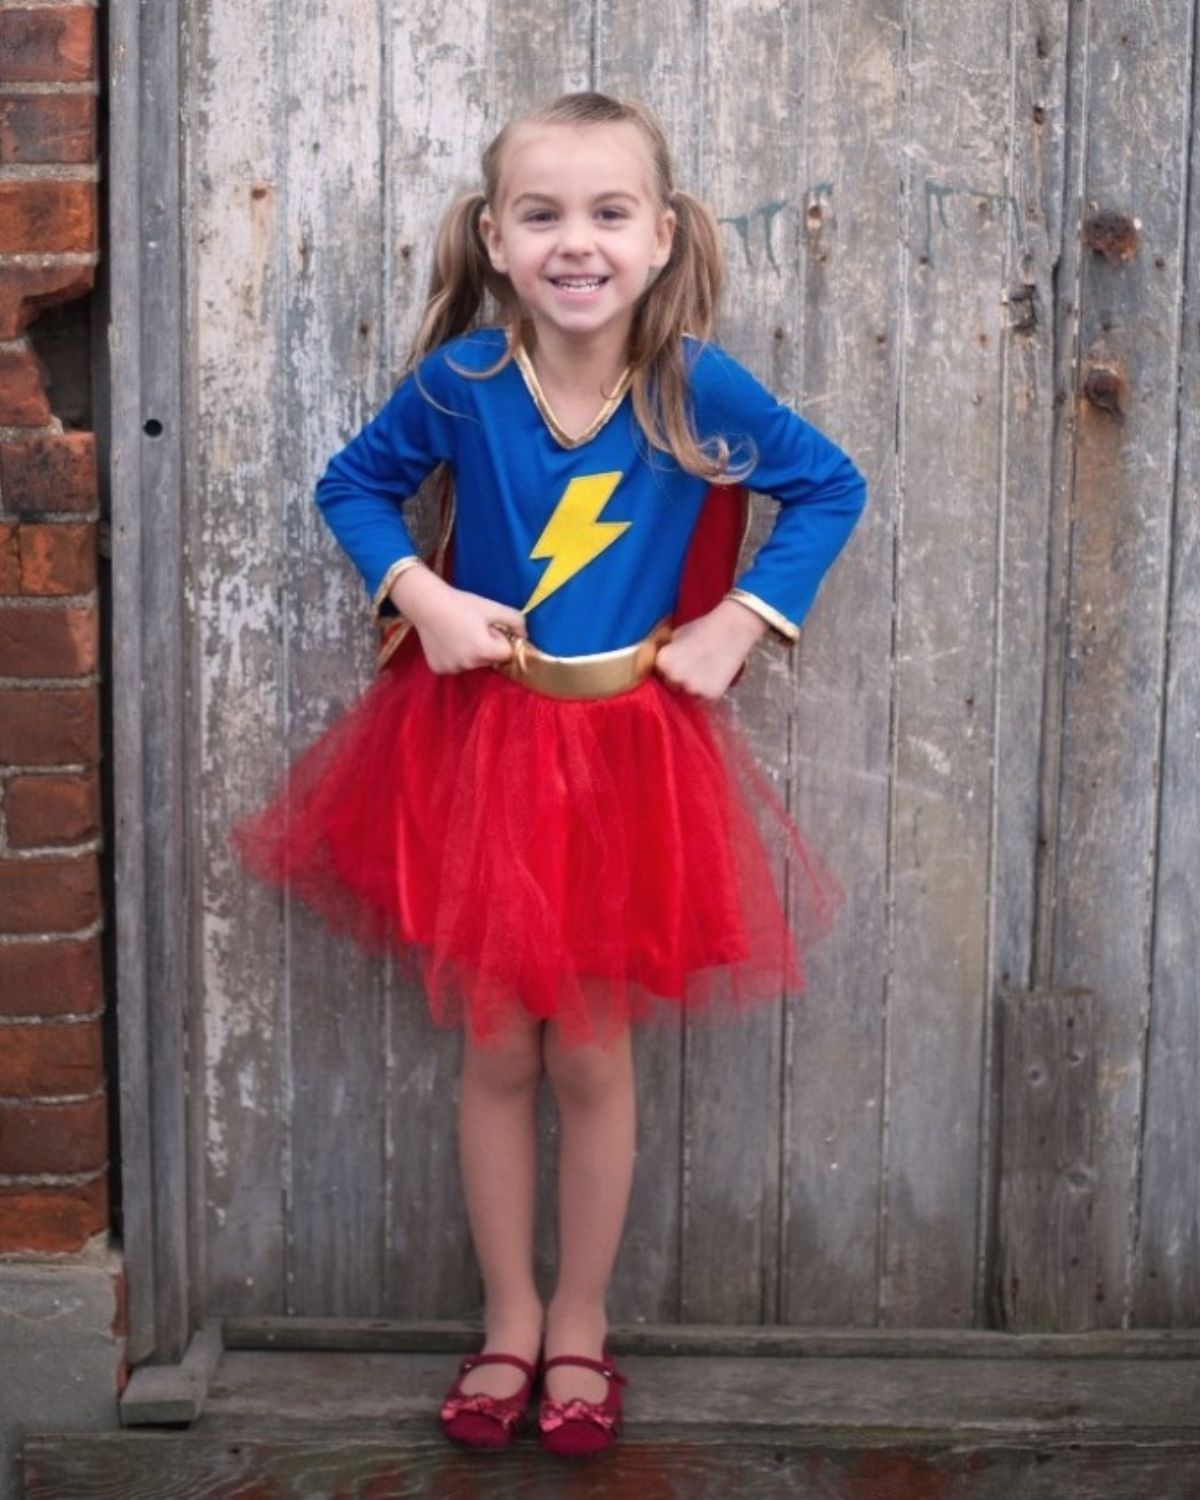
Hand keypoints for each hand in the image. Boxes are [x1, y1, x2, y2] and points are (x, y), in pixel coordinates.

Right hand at [388, 563, 526, 673]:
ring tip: (458, 632)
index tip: (488, 627)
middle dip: (487, 647)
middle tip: (472, 627)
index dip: (499, 639)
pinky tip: (447, 640)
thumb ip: (517, 621)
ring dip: (471, 652)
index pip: (506, 653)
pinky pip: (456, 666)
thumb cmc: (461, 603)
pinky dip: (454, 656)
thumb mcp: (493, 607)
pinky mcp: (439, 669)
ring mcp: (452, 669)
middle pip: (489, 661)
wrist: (426, 603)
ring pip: (472, 664)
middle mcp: (468, 664)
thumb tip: (526, 636)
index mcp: (484, 651)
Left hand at [654, 598, 769, 700]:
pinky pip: (704, 698)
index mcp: (663, 663)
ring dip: (695, 685)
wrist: (731, 629)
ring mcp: (692, 689)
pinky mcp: (710, 695)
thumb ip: (665, 653)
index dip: (670, 668)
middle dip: (680, 679)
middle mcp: (674, 678)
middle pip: (672, 686)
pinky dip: (709, 690)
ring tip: (707, 668)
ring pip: (689, 693)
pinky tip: (716, 673)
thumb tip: (657, 664)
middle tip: (695, 664)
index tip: (681, 660)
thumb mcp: (675, 636)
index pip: (659, 675)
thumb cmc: (703, 628)